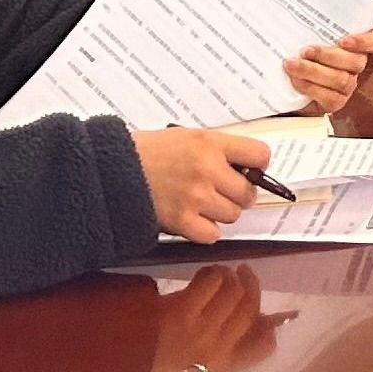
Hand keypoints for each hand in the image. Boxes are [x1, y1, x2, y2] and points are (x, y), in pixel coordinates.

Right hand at [134, 126, 268, 243]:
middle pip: (248, 193)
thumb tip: (248, 168)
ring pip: (232, 215)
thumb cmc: (149, 152)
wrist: (112, 169)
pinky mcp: (182, 220)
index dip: (257, 165)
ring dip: (220, 213)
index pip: (260, 155)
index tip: (249, 170)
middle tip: (220, 191)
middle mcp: (207, 169)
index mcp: (210, 143)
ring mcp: (196, 197)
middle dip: (237, 194)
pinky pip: (213, 234)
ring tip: (200, 203)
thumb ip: (217, 150)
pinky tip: (192, 218)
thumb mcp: (187, 137)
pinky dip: (204, 230)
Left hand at [284, 27, 372, 115]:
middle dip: (328, 56)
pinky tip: (296, 80)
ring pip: (341, 80)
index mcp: (358, 41)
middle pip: (357, 62)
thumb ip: (315, 17)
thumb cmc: (299, 42)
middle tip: (305, 51)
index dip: (367, 42)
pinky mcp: (335, 101)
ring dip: (313, 72)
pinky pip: (331, 98)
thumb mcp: (309, 25)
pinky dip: (311, 88)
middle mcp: (357, 63)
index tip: (344, 40)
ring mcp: (348, 83)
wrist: (285, 70)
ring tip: (292, 64)